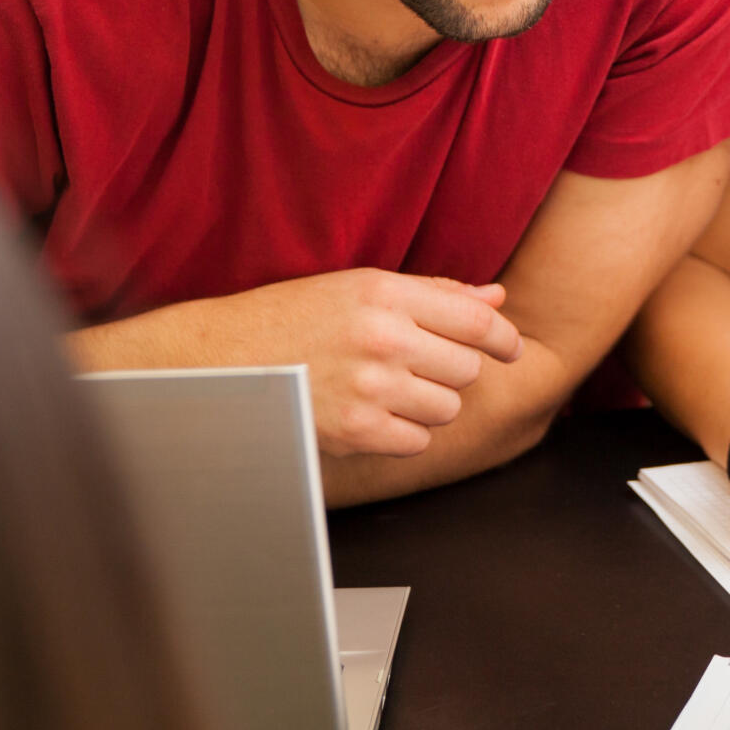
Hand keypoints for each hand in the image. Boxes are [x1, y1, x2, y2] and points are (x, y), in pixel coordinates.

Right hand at [187, 269, 522, 458]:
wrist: (219, 359)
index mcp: (384, 294)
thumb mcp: (358, 288)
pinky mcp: (354, 431)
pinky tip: (374, 416)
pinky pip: (416, 441)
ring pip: (446, 408)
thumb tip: (497, 299)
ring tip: (390, 390)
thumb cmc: (291, 318)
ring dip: (429, 405)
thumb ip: (433, 295)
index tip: (510, 349)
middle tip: (417, 367)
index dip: (504, 339)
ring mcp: (369, 387)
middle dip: (452, 371)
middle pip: (467, 368)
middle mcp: (382, 338)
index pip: (477, 321)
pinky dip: (404, 434)